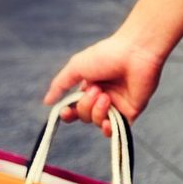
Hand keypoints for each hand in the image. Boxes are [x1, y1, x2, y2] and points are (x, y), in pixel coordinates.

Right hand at [42, 32, 165, 137]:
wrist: (135, 53)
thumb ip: (60, 84)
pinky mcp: (131, 112)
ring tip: (105, 95)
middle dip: (85, 106)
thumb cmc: (106, 55)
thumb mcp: (76, 67)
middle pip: (84, 116)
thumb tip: (47, 102)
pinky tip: (108, 122)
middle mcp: (103, 98)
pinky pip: (116, 130)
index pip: (74, 108)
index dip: (68, 113)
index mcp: (89, 86)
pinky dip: (109, 129)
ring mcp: (117, 106)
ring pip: (98, 123)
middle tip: (96, 90)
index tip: (66, 111)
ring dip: (97, 111)